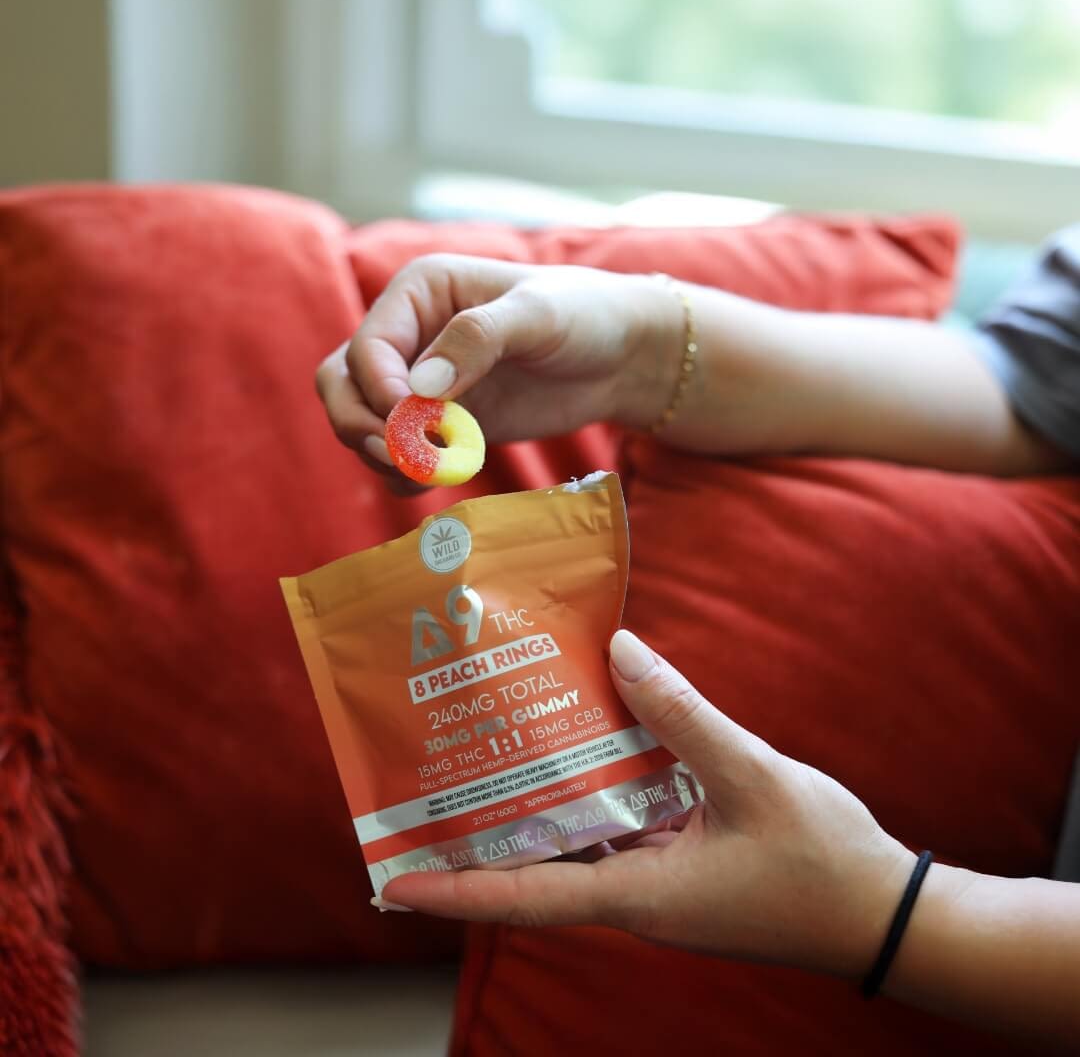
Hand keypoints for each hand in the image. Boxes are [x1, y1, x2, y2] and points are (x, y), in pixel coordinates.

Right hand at [316, 255, 679, 484]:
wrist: (620, 357)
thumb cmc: (585, 316)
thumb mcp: (539, 315)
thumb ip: (478, 339)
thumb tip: (419, 386)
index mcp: (419, 292)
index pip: (367, 347)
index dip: (378, 390)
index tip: (410, 423)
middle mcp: (408, 335)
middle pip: (342, 386)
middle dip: (360, 425)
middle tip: (400, 457)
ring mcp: (419, 383)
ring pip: (360, 423)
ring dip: (381, 455)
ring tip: (432, 470)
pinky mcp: (439, 424)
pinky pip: (395, 455)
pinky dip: (403, 474)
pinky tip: (439, 478)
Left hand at [380, 630, 915, 978]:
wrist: (883, 915)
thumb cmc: (822, 863)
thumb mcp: (751, 777)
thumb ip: (683, 714)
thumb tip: (618, 650)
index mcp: (639, 896)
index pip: (524, 898)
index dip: (453, 890)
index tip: (390, 879)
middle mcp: (635, 897)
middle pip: (535, 873)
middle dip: (479, 843)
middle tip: (429, 798)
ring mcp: (659, 886)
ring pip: (576, 849)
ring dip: (534, 816)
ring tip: (488, 767)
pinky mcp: (682, 869)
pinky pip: (619, 833)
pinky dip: (592, 799)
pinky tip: (582, 753)